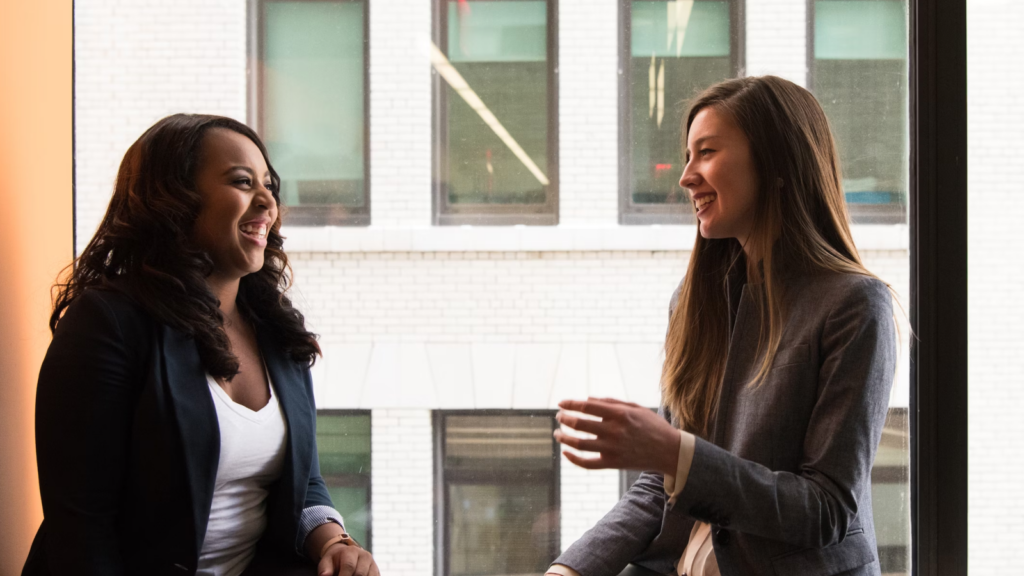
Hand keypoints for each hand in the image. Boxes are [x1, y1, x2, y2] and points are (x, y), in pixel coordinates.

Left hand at [318, 543, 378, 575]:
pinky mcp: (376, 571)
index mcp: (352, 551)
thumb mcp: (326, 561)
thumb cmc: (334, 561)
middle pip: (360, 573)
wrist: (346, 554)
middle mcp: (365, 556)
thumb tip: (324, 575)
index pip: (349, 566)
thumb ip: (325, 569)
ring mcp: (372, 564)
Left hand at [553, 397, 679, 474]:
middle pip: (579, 423)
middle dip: (564, 419)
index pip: (587, 406)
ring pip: (579, 444)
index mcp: (619, 414)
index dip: (571, 404)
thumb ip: (611, 402)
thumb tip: (587, 399)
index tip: (561, 403)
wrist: (669, 451)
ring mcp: (612, 448)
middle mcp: (614, 431)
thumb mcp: (635, 407)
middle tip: (559, 417)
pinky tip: (566, 453)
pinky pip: (587, 463)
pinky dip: (573, 459)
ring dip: (564, 438)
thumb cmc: (652, 425)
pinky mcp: (613, 463)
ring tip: (557, 433)